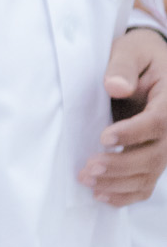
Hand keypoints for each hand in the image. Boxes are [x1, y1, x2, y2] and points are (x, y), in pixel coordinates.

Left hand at [77, 28, 166, 206]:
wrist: (148, 66)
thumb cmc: (138, 55)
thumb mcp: (131, 50)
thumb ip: (123, 66)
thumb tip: (115, 86)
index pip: (158, 122)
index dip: (133, 133)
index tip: (104, 137)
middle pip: (155, 155)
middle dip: (121, 165)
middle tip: (89, 167)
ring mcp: (165, 146)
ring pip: (149, 173)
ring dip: (118, 182)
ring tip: (86, 179)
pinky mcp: (154, 157)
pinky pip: (146, 183)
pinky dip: (125, 194)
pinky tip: (102, 195)